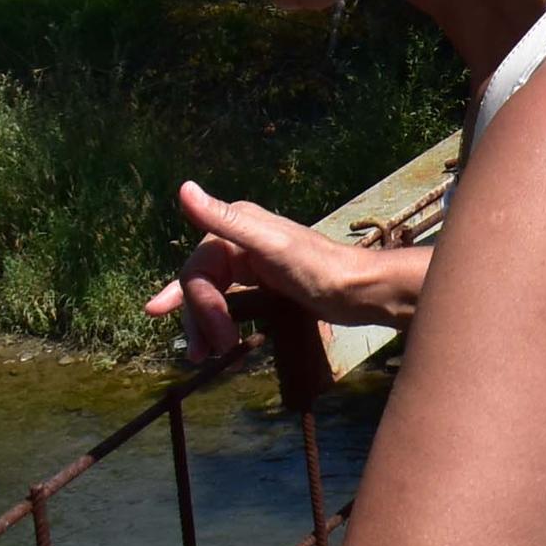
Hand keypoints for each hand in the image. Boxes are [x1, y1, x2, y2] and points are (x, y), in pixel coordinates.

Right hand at [143, 181, 399, 364]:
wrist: (361, 290)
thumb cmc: (320, 267)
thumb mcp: (271, 245)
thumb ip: (226, 220)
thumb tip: (184, 188)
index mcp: (236, 225)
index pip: (196, 271)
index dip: (200, 307)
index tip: (217, 341)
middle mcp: (239, 240)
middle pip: (200, 284)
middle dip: (199, 320)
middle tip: (203, 356)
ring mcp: (251, 262)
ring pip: (212, 295)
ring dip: (203, 325)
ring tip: (205, 358)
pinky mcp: (264, 283)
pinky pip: (230, 302)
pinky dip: (219, 321)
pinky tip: (218, 341)